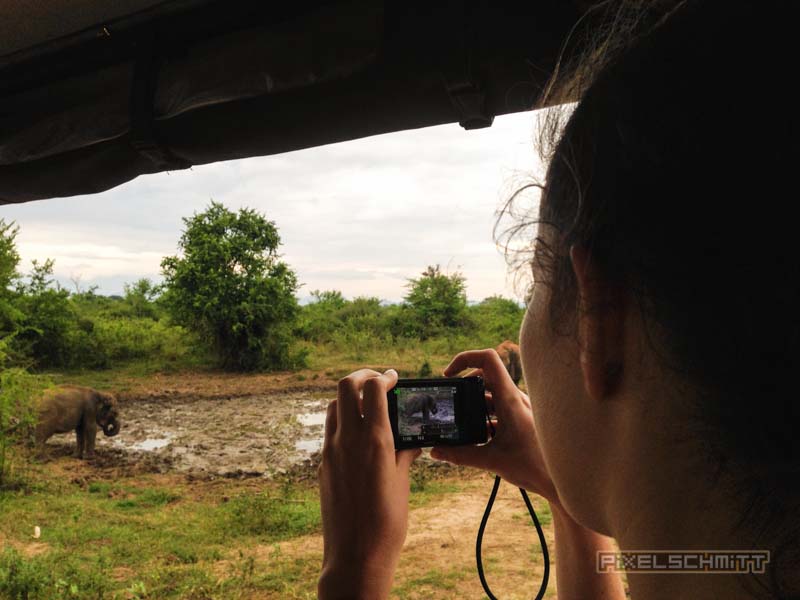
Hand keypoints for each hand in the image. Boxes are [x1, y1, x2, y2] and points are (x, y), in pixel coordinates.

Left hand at [318, 368, 420, 599]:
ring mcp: (331, 452)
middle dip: (362, 376)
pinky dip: (342, 421)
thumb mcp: (403, 482)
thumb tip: (413, 438)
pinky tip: (359, 434)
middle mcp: (347, 440)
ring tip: (368, 406)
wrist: (355, 556)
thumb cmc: (386, 523)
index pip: (373, 389)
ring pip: (333, 406)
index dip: (385, 377)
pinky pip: (330, 431)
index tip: (394, 377)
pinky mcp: (323, 465)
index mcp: (374, 441)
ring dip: (350, 399)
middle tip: (378, 381)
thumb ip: (405, 452)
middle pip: (345, 386)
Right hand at [430, 349, 560, 506]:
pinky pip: (499, 408)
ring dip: (474, 407)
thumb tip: (435, 451)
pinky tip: (481, 438)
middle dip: (464, 389)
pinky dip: (485, 417)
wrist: (562, 481)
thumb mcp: (490, 461)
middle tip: (452, 405)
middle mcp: (516, 398)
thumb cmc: (534, 468)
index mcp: (509, 399)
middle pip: (484, 378)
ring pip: (491, 395)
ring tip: (464, 427)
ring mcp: (520, 407)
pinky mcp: (522, 418)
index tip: (449, 375)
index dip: (465, 358)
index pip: (488, 359)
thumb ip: (460, 455)